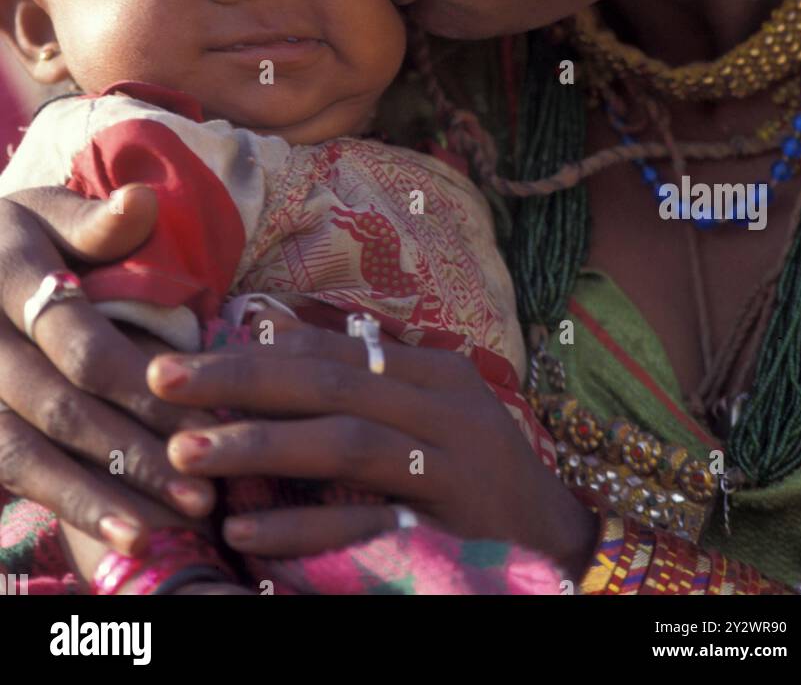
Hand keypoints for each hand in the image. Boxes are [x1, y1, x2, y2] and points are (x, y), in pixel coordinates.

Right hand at [0, 186, 217, 553]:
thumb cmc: (25, 236)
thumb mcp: (51, 211)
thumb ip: (96, 221)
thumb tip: (141, 201)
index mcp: (9, 271)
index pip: (78, 341)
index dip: (141, 385)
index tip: (205, 418)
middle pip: (56, 406)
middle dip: (132, 453)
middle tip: (201, 494)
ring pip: (23, 452)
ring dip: (95, 496)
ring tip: (161, 529)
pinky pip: (10, 469)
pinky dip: (64, 502)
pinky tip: (118, 530)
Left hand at [148, 316, 598, 579]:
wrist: (558, 538)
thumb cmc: (478, 470)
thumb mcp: (430, 411)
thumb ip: (365, 379)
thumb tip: (273, 339)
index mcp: (432, 372)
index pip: (332, 349)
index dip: (256, 350)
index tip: (188, 356)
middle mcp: (443, 407)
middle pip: (328, 381)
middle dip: (239, 379)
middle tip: (163, 381)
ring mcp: (448, 466)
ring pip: (342, 442)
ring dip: (259, 443)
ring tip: (187, 451)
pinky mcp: (446, 526)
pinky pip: (366, 522)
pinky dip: (303, 525)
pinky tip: (247, 530)